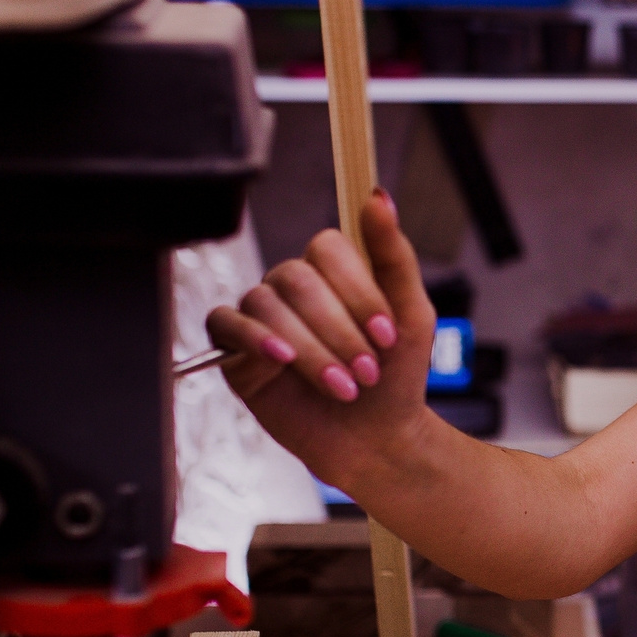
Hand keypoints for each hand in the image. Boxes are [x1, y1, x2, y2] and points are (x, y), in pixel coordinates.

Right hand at [203, 192, 434, 490]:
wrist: (377, 439)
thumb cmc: (395, 377)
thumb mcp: (411, 315)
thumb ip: (394, 254)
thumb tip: (379, 197)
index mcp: (333, 271)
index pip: (328, 248)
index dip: (358, 292)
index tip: (387, 336)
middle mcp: (293, 287)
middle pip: (298, 279)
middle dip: (339, 330)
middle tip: (367, 371)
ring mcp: (263, 316)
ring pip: (267, 305)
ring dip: (312, 350)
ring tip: (344, 387)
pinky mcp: (237, 351)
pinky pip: (225, 323)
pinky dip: (255, 339)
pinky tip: (283, 361)